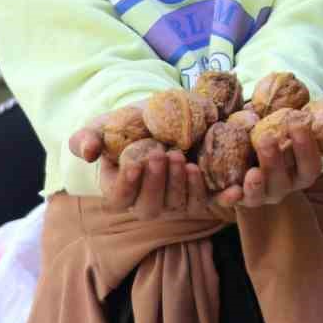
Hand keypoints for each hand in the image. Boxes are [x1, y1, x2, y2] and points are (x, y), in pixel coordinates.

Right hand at [68, 108, 214, 220]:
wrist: (159, 116)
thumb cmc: (126, 124)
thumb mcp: (102, 126)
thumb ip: (87, 137)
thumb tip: (87, 151)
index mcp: (121, 189)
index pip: (121, 197)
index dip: (128, 184)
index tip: (137, 162)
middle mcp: (148, 201)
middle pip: (152, 206)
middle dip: (159, 183)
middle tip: (165, 155)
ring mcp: (176, 200)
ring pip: (181, 205)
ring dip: (185, 187)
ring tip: (187, 162)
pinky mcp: (201, 193)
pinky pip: (212, 202)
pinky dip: (224, 199)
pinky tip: (235, 191)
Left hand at [235, 105, 322, 207]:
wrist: (251, 138)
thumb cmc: (287, 129)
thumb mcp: (314, 122)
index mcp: (301, 171)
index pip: (309, 165)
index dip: (305, 148)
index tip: (298, 122)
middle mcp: (282, 186)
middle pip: (282, 181)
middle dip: (276, 163)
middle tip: (268, 138)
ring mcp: (258, 194)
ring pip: (258, 195)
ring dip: (256, 186)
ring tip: (252, 171)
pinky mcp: (234, 196)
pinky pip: (230, 202)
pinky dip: (229, 200)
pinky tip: (227, 193)